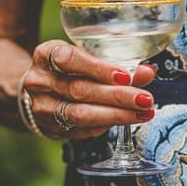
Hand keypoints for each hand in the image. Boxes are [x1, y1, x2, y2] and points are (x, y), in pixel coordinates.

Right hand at [22, 40, 157, 138]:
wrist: (42, 89)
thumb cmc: (71, 68)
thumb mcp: (87, 56)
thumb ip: (117, 63)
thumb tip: (147, 72)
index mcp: (45, 54)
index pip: (69, 59)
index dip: (98, 68)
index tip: (125, 76)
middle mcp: (39, 81)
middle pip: (79, 90)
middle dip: (116, 96)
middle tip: (144, 99)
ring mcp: (42, 107)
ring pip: (80, 114)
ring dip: (116, 115)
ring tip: (142, 112)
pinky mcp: (50, 128)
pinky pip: (82, 130)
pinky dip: (106, 125)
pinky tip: (125, 119)